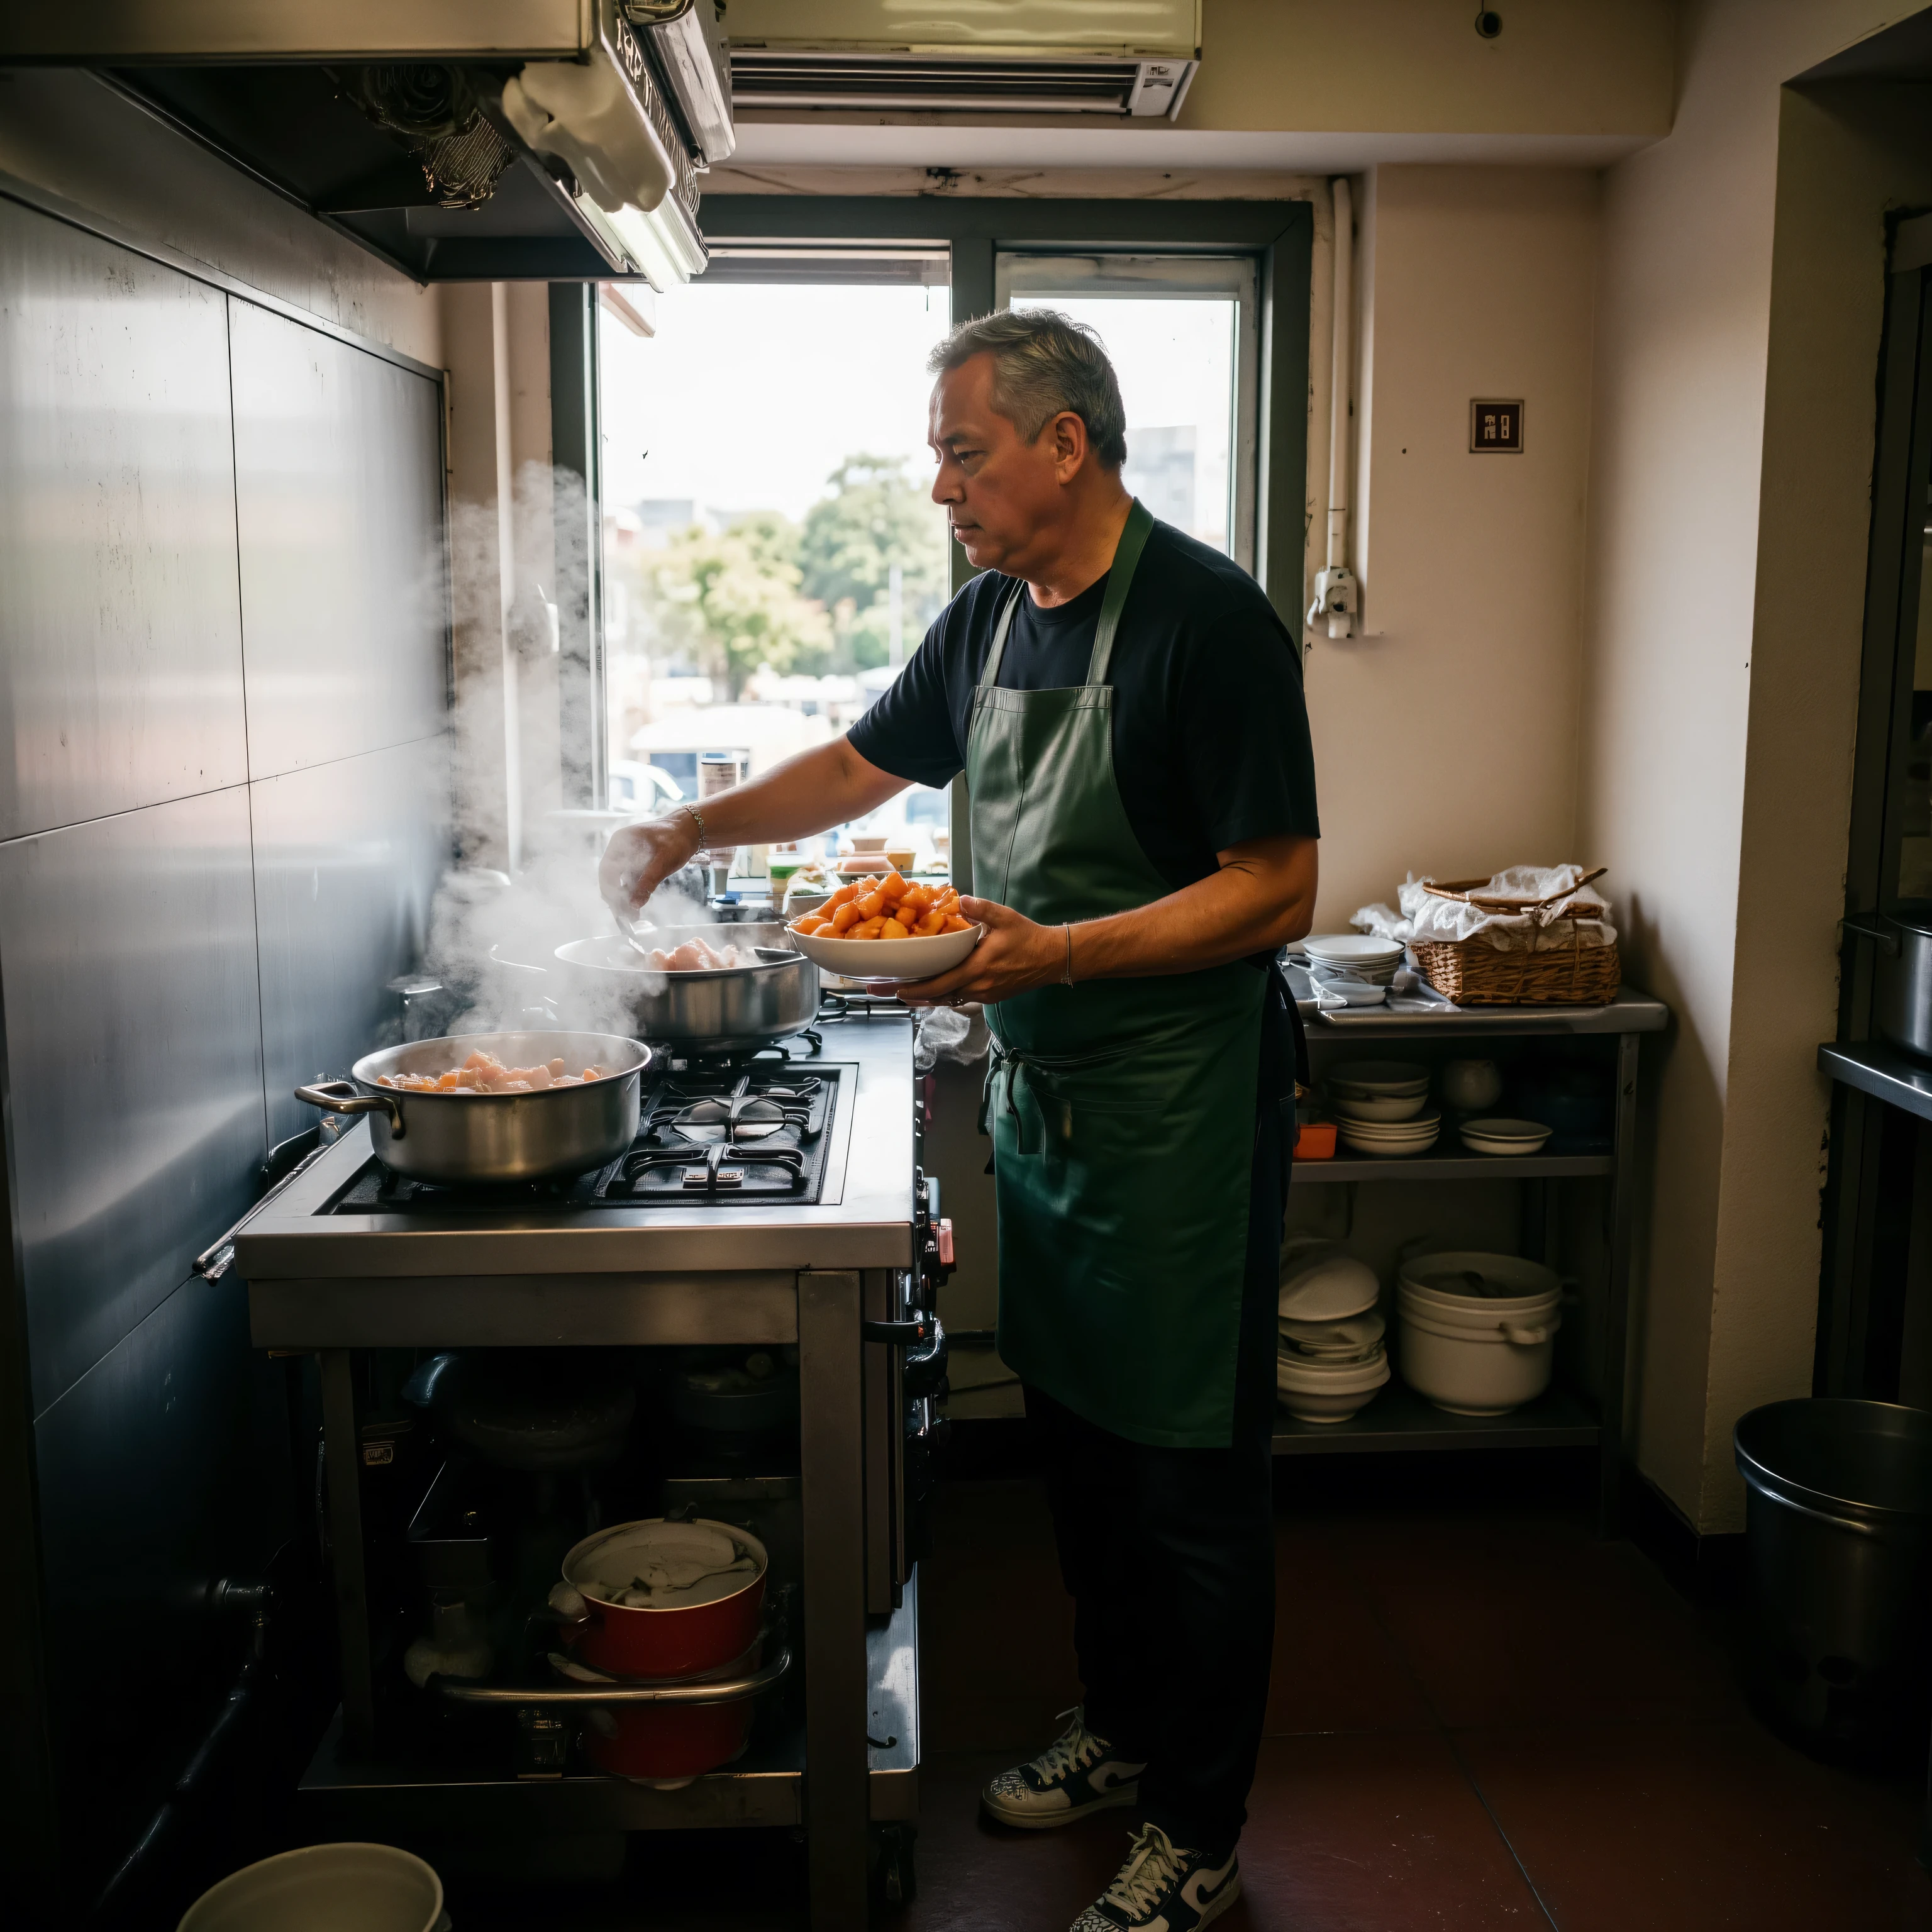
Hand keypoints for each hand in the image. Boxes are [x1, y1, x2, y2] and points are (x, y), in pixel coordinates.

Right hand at [600, 812, 699, 915]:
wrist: (690, 830)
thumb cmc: (676, 840)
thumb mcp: (663, 861)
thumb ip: (648, 881)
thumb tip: (634, 905)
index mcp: (621, 842)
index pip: (607, 870)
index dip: (610, 889)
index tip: (618, 907)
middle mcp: (621, 849)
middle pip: (611, 877)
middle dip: (617, 898)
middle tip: (625, 917)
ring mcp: (628, 856)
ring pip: (620, 881)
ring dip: (625, 898)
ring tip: (633, 917)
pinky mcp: (638, 864)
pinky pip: (631, 880)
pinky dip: (633, 893)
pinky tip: (637, 907)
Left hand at [888, 897, 1066, 1007]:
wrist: (1053, 958)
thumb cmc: (1029, 938)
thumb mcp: (1005, 917)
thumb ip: (981, 908)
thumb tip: (959, 899)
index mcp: (979, 968)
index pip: (941, 983)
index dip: (916, 988)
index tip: (895, 988)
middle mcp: (979, 987)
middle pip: (938, 996)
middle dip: (910, 995)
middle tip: (885, 992)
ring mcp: (985, 995)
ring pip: (948, 1000)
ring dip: (925, 998)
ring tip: (903, 993)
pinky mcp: (990, 997)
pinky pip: (961, 999)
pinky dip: (943, 996)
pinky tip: (932, 991)